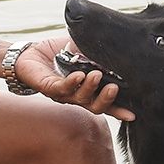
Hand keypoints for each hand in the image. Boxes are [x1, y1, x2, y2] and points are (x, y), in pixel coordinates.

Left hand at [19, 43, 134, 120]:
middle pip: (95, 107)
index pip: (106, 103)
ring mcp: (64, 94)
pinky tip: (78, 75)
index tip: (132, 114)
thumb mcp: (83, 49)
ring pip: (80, 98)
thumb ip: (98, 53)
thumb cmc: (59, 53)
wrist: (31, 53)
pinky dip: (72, 82)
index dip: (119, 110)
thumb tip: (117, 53)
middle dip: (106, 100)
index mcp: (88, 89)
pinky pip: (62, 88)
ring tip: (96, 75)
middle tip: (114, 89)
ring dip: (90, 87)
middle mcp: (77, 96)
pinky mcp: (49, 88)